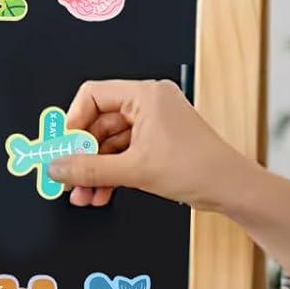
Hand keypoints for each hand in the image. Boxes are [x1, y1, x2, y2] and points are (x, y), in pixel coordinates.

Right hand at [47, 78, 245, 211]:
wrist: (230, 189)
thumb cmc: (199, 167)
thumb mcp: (135, 169)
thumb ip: (90, 169)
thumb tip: (59, 167)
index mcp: (145, 95)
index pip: (93, 95)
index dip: (73, 121)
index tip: (63, 146)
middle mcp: (148, 104)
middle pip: (98, 124)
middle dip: (82, 155)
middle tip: (69, 176)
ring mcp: (152, 125)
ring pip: (108, 144)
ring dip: (94, 170)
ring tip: (83, 193)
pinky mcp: (155, 145)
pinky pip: (122, 154)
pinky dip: (109, 173)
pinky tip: (100, 192)